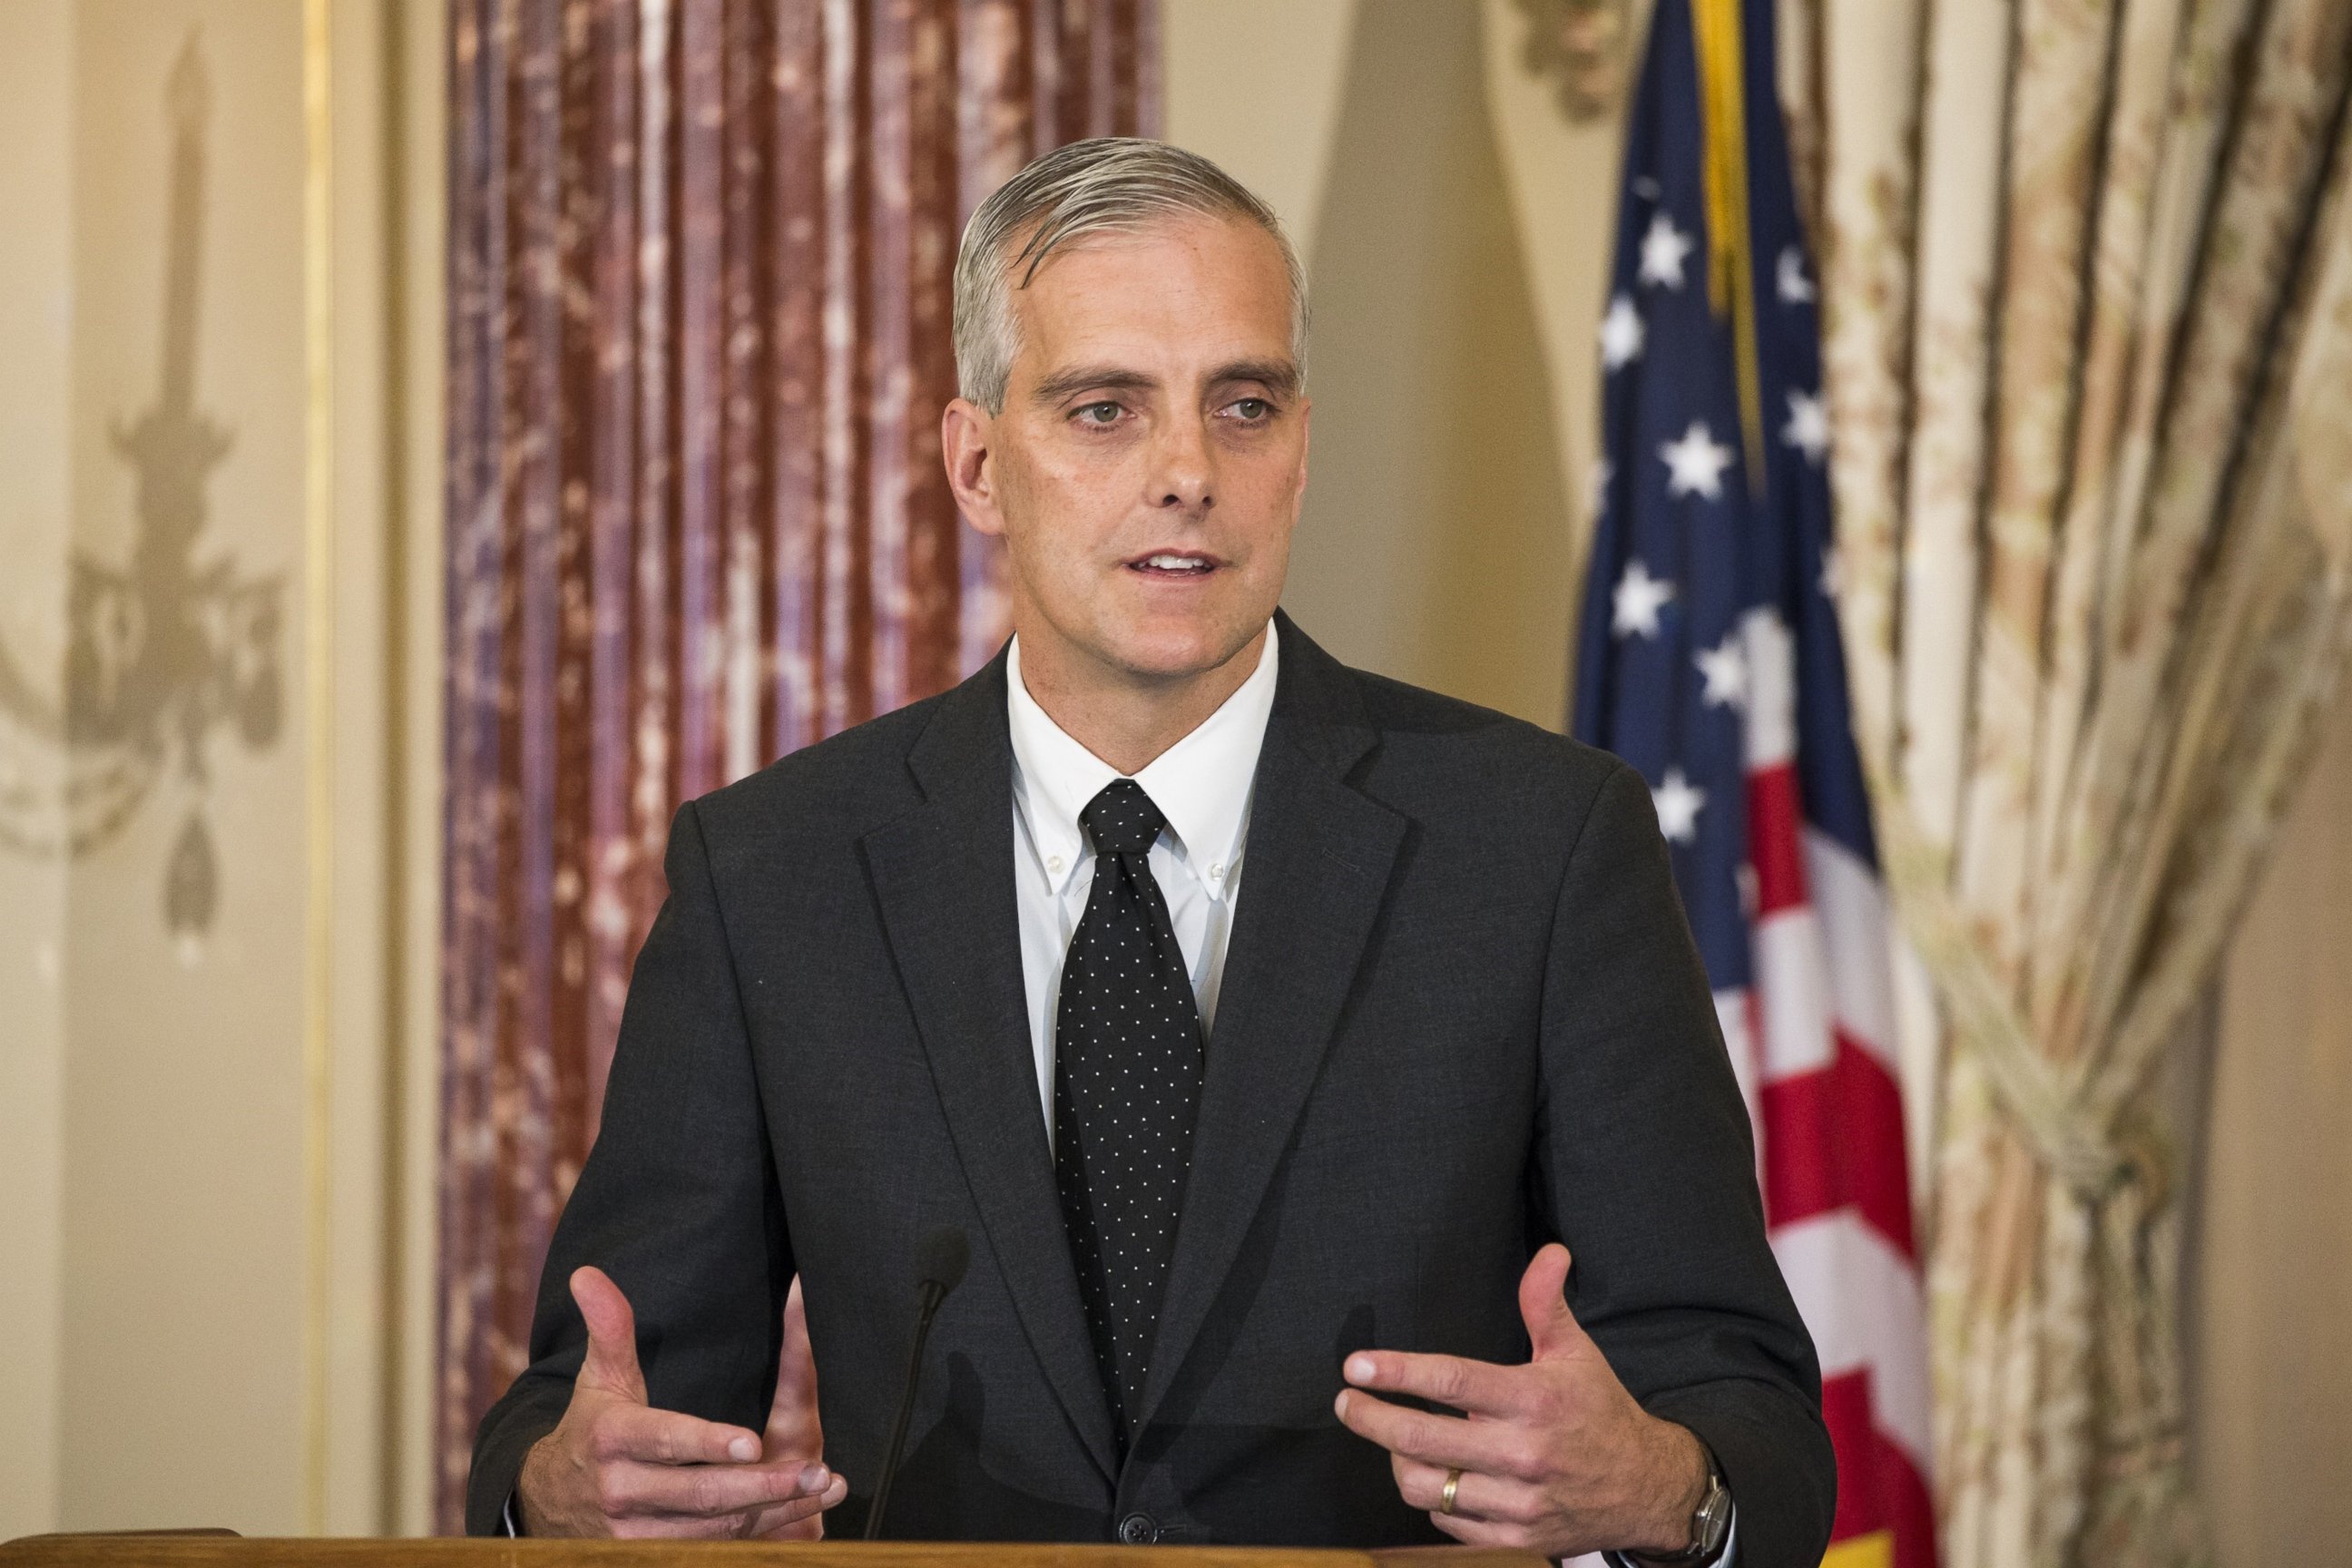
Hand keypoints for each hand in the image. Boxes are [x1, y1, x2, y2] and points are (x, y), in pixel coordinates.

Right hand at [515, 1267, 850, 1537]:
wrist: (548, 1505)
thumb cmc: (593, 1430)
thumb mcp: (600, 1380)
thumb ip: (610, 1328)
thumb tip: (589, 1273)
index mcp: (611, 1439)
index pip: (664, 1441)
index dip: (707, 1444)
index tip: (752, 1442)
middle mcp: (621, 1492)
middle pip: (699, 1493)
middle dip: (759, 1484)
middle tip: (811, 1469)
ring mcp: (634, 1534)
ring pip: (712, 1528)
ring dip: (770, 1511)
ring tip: (820, 1486)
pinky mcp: (648, 1558)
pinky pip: (712, 1549)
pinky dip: (760, 1534)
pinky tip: (801, 1517)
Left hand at [1332, 1244, 1710, 1558]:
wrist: (1646, 1488)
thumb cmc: (1600, 1412)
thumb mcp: (1576, 1353)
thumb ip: (1546, 1304)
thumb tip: (1550, 1251)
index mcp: (1533, 1400)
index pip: (1451, 1381)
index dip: (1398, 1372)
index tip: (1357, 1366)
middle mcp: (1523, 1453)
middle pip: (1421, 1438)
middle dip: (1371, 1419)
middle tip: (1347, 1402)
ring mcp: (1518, 1502)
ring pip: (1425, 1486)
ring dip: (1396, 1459)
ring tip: (1393, 1439)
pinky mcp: (1516, 1539)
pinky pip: (1445, 1521)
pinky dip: (1429, 1497)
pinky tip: (1432, 1474)